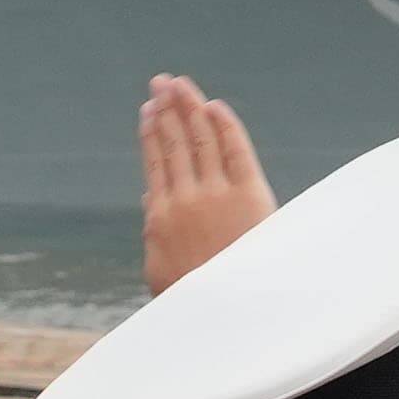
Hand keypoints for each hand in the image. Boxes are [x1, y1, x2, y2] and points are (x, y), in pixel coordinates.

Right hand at [135, 76, 272, 288]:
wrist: (228, 315)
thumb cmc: (193, 301)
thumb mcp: (159, 271)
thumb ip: (154, 234)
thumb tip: (151, 199)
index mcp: (160, 217)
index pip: (155, 163)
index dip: (151, 133)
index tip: (148, 110)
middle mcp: (185, 198)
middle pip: (174, 143)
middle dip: (167, 109)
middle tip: (161, 83)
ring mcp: (216, 194)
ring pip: (200, 139)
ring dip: (189, 107)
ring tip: (181, 85)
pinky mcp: (249, 195)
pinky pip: (235, 150)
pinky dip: (225, 126)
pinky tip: (214, 107)